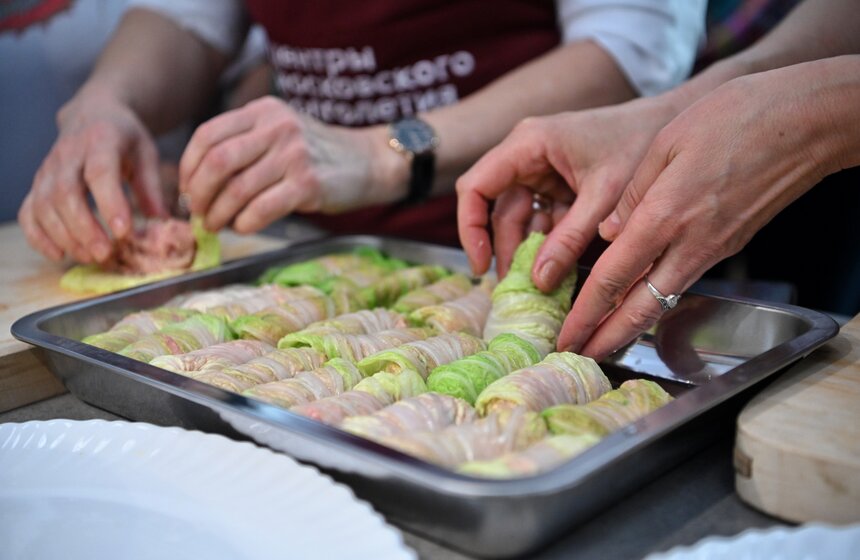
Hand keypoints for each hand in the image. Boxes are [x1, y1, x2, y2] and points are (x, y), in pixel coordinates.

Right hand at [19, 87, 166, 262]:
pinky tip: (59, 255)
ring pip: (44, 205)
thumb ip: (152, 188)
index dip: (110, 204)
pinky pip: (28, 212)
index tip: (124, 232)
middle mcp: (68, 154)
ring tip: (90, 257)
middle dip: (84, 228)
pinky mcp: (37, 184)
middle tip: (105, 253)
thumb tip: (162, 222)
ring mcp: (48, 169)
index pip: (100, 173)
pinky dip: (39, 236)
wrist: (94, 114)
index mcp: (101, 141)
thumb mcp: (146, 154)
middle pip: (66, 194)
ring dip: (65, 236)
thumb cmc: (125, 138)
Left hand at [179, 96, 404, 233]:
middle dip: (198, 194)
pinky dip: (245, 223)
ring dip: (219, 215)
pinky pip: (262, 208)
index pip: (208, 135)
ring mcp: (294, 155)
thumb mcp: (280, 133)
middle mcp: (277, 128)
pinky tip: (244, 227)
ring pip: (237, 189)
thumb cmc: (317, 154)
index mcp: (263, 112)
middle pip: (218, 162)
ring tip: (216, 226)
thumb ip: (244, 146)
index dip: (187, 166)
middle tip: (197, 213)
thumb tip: (195, 183)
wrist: (369, 162)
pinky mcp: (309, 184)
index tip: (185, 189)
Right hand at [457, 97, 676, 284]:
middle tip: (516, 288)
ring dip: (528, 251)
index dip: (470, 228)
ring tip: (537, 287)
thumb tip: (538, 281)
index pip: (476, 187)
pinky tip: (557, 270)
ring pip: (520, 218)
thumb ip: (570, 238)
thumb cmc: (639, 143)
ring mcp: (542, 170)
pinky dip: (549, 244)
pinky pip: (543, 219)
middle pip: (497, 209)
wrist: (673, 123)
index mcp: (528, 144)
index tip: (481, 265)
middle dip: (505, 249)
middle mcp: (526, 155)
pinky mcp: (559, 184)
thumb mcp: (603, 196)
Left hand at [562, 62, 855, 358]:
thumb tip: (606, 234)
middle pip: (641, 308)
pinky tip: (639, 301)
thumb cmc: (734, 117)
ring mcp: (714, 248)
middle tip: (578, 357)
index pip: (613, 278)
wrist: (806, 122)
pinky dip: (657, 300)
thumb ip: (631, 194)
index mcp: (664, 215)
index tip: (566, 337)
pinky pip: (684, 280)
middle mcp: (690, 242)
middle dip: (607, 339)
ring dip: (630, 326)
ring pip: (664, 300)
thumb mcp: (665, 144)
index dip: (586, 314)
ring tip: (602, 340)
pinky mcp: (730, 243)